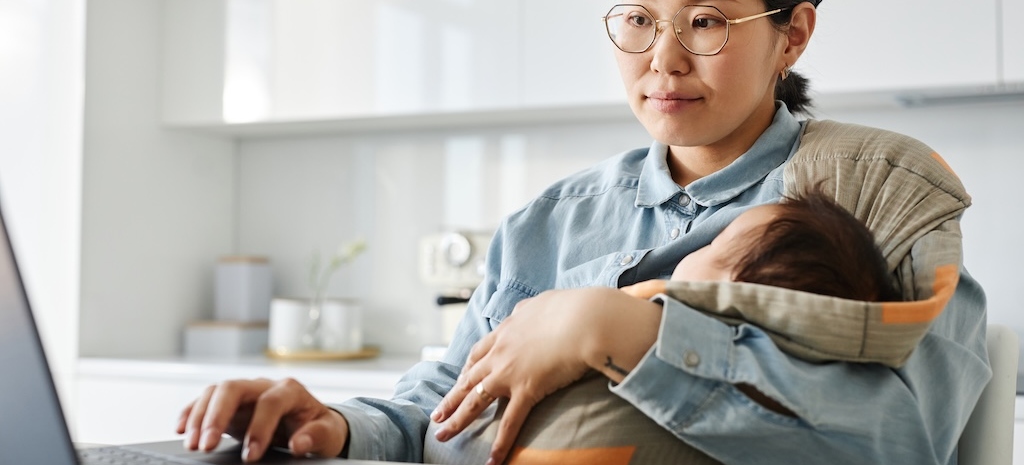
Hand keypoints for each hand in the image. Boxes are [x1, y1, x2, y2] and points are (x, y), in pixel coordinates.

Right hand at [177, 378, 347, 462]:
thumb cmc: (320, 427)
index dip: (259, 428)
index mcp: (290, 390)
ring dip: (199, 416)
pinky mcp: (231, 404)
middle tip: (206, 445)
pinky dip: (191, 412)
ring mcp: (245, 393)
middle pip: (233, 388)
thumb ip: (316, 436)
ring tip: (191, 443)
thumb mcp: (328, 433)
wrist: (313, 424)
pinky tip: (181, 429)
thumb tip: (299, 444)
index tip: (251, 455)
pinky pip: (206, 401)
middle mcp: (264, 386)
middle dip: (216, 416)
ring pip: (215, 392)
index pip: (270, 402)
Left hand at [430, 287, 660, 464]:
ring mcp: (510, 372)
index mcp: (506, 331)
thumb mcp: (543, 303)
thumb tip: (529, 310)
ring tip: (442, 435)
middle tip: (437, 413)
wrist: (584, 319)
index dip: (467, 368)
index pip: (479, 352)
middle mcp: (501, 352)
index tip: (461, 378)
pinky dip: (500, 444)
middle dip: (450, 398)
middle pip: (468, 379)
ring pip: (475, 401)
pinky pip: (510, 422)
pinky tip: (492, 460)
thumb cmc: (571, 308)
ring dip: (457, 420)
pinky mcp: (526, 390)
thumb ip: (531, 310)